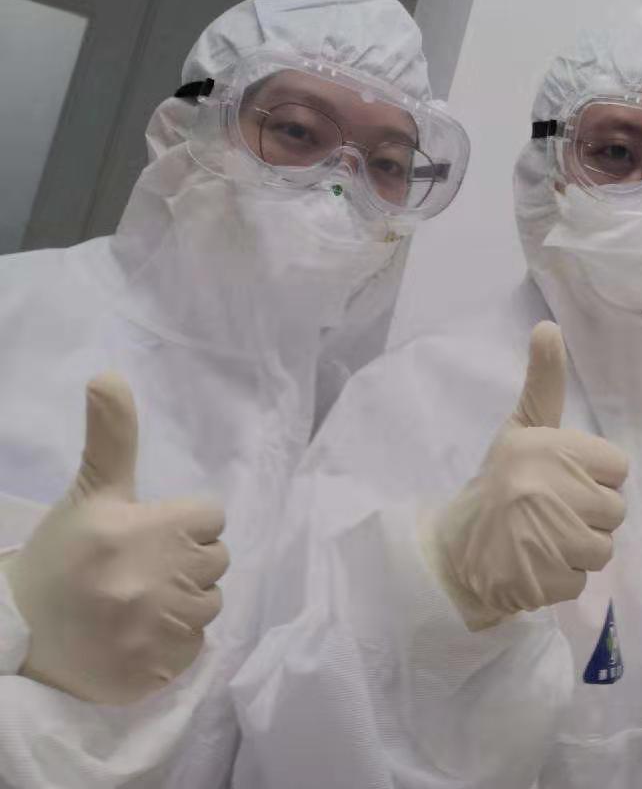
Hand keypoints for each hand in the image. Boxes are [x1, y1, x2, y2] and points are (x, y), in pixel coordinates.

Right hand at [2, 372, 228, 704]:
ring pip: (210, 604)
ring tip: (136, 603)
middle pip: (217, 560)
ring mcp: (154, 630)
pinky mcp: (153, 671)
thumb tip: (109, 375)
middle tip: (138, 571)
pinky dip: (172, 643)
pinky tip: (136, 635)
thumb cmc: (61, 556)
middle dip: (186, 562)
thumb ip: (112, 437)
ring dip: (182, 603)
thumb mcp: (90, 492)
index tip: (146, 536)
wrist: (16, 633)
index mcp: (143, 530)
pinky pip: (195, 647)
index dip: (182, 524)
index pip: (211, 517)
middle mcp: (153, 580)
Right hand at [428, 322, 628, 629]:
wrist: (453, 549)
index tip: (562, 481)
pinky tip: (532, 565)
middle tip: (549, 513)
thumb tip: (548, 326)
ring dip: (577, 551)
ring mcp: (546, 537)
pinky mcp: (542, 580)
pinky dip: (561, 580)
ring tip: (542, 539)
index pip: (618, 468)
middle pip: (616, 511)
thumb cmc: (498, 483)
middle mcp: (548, 488)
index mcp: (550, 448)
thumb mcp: (522, 428)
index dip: (595, 478)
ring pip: (604, 549)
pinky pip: (582, 581)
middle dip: (588, 516)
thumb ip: (544, 381)